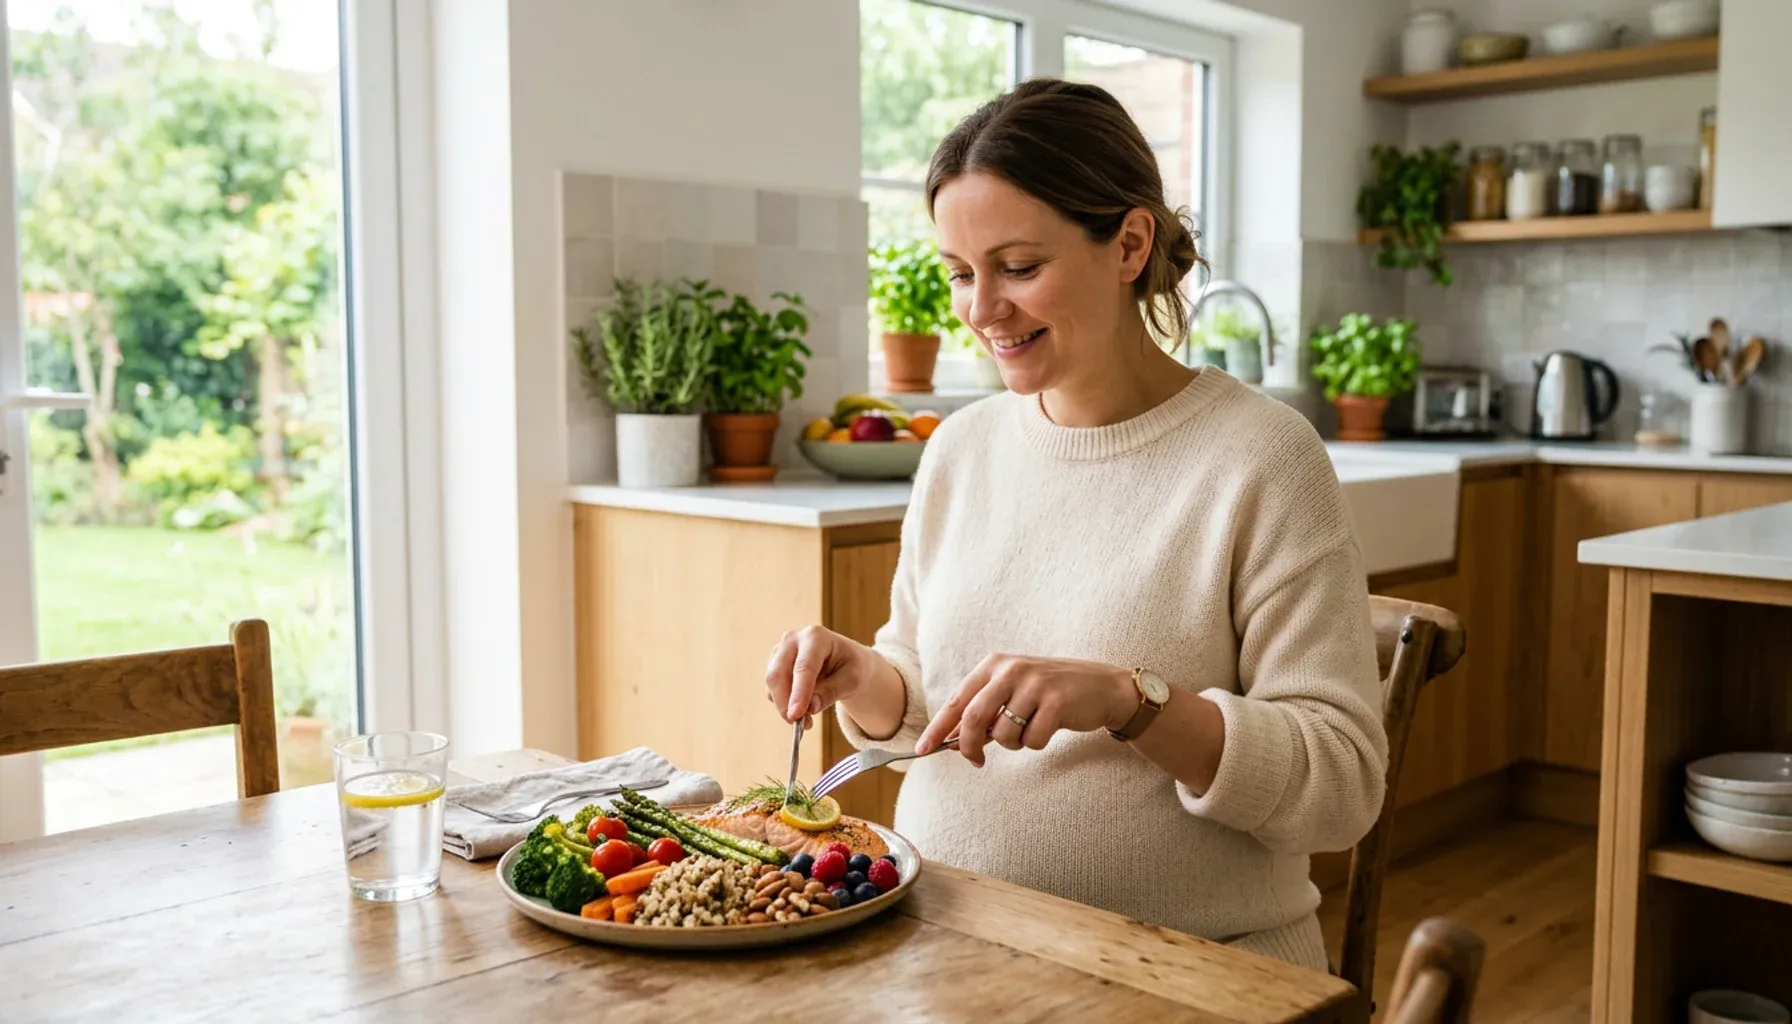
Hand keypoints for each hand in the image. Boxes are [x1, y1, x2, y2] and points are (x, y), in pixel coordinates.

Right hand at [764, 625, 873, 727]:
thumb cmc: (853, 667)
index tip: (795, 715)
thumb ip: (832, 692)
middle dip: (785, 702)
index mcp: (816, 636)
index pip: (803, 667)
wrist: (848, 662)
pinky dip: (784, 704)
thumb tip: (811, 707)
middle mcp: (793, 639)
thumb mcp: (852, 680)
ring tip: (807, 721)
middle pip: (778, 674)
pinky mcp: (775, 664)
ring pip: (772, 684)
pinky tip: (802, 711)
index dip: (799, 692)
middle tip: (798, 724)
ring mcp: (781, 650)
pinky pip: (772, 689)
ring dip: (785, 706)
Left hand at [915, 654, 1137, 766]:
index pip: (957, 700)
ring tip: (1029, 730)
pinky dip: (1036, 744)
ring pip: (1003, 734)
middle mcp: (1011, 670)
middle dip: (969, 746)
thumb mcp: (1014, 694)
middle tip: (976, 761)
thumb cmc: (1051, 694)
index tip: (923, 750)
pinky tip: (1049, 729)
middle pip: (973, 717)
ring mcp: (1034, 684)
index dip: (938, 728)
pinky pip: (1032, 740)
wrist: (1102, 687)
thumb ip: (985, 713)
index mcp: (995, 665)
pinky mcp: (1055, 702)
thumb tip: (952, 741)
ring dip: (1013, 744)